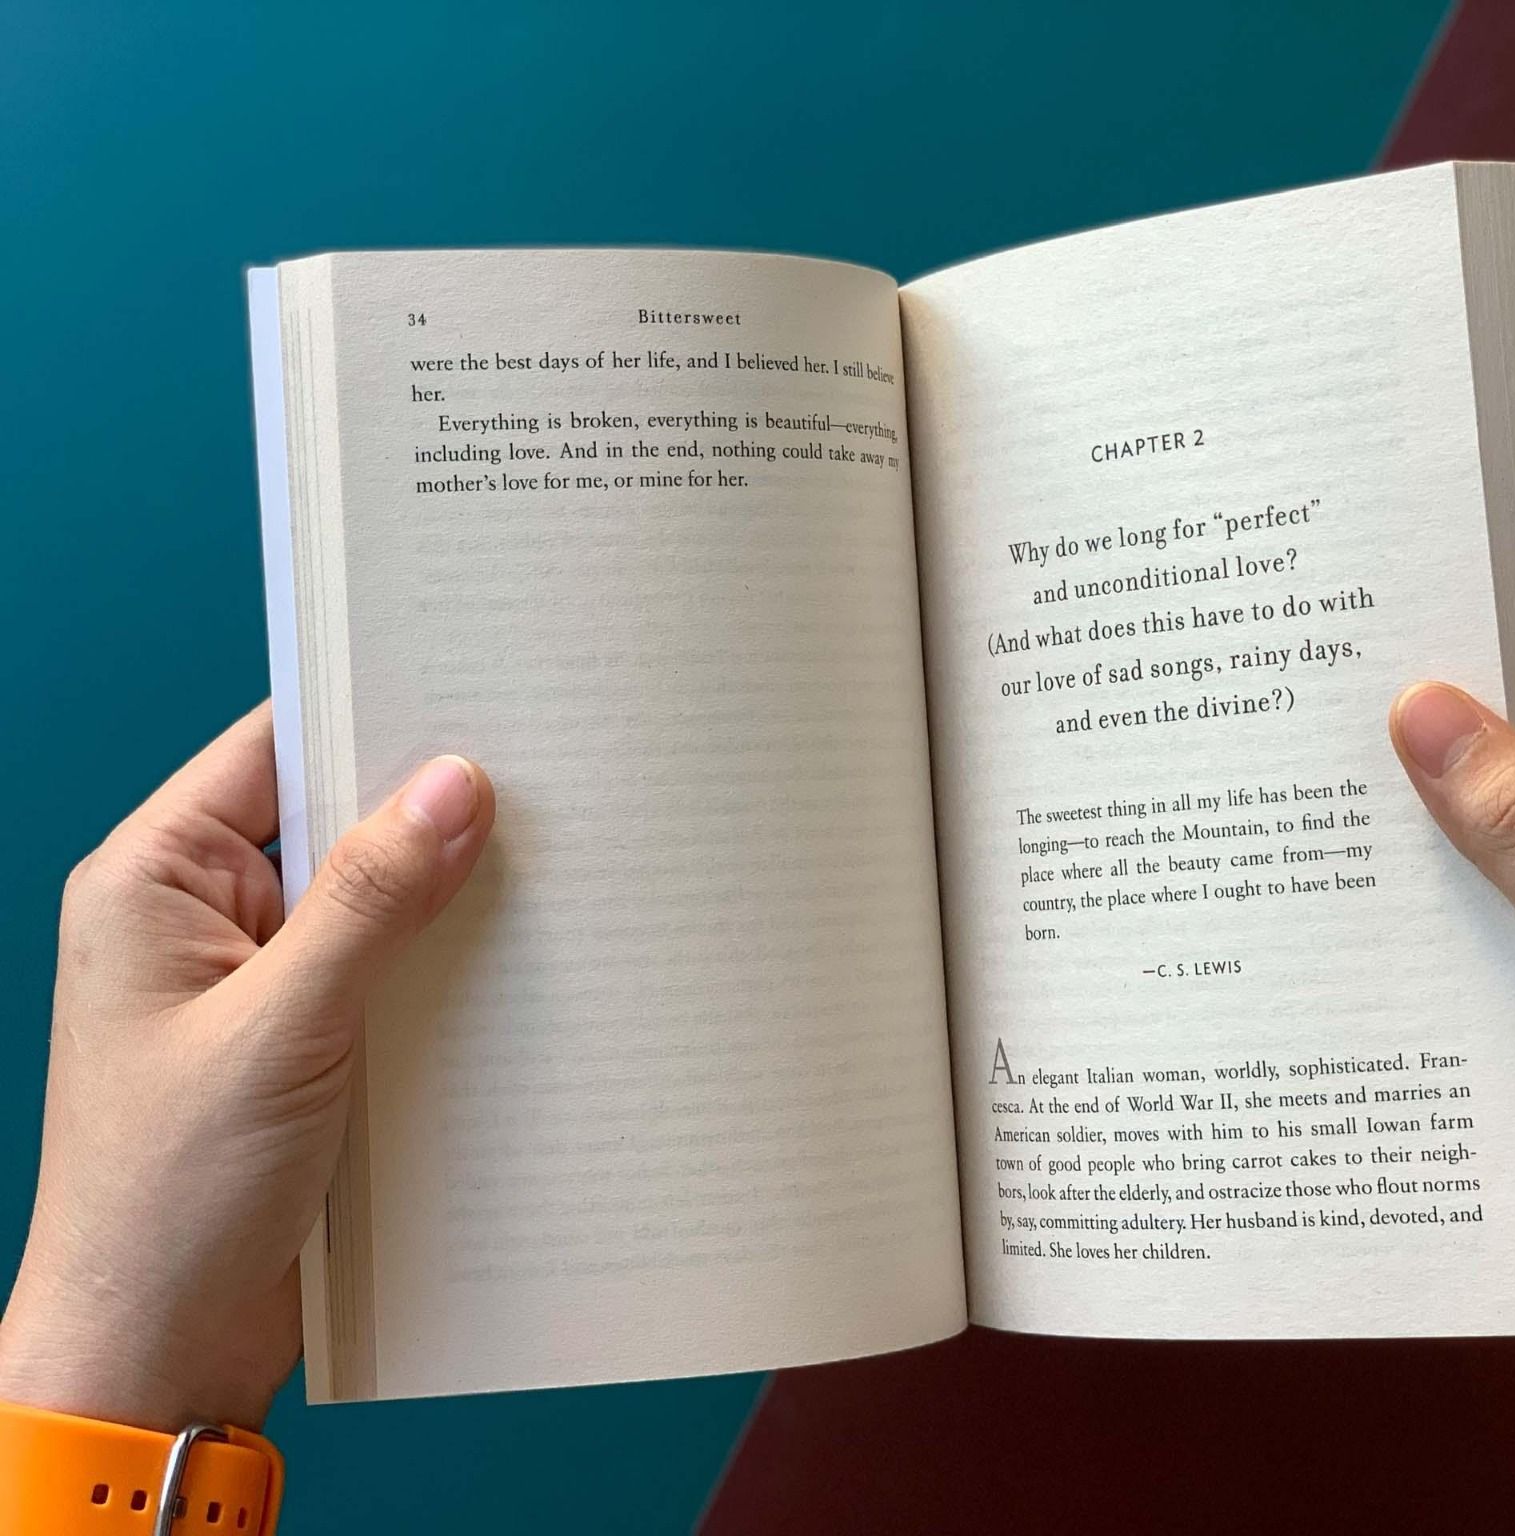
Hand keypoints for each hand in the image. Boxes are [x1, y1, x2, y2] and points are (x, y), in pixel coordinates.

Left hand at [0, 705, 492, 1430]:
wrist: (159, 1351)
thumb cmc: (169, 1199)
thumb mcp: (277, 1031)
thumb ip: (368, 903)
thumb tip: (453, 785)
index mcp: (154, 883)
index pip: (274, 750)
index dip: (370, 714)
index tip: (476, 691)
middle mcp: (205, 918)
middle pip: (336, 822)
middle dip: (430, 812)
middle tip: (543, 783)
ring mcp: (260, 984)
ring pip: (376, 902)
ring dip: (449, 899)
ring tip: (552, 871)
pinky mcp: (309, 1045)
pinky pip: (392, 974)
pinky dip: (448, 968)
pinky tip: (520, 965)